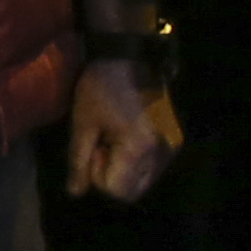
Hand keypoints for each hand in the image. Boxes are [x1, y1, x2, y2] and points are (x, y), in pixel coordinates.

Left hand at [67, 61, 178, 202]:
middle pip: (132, 192)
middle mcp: (162, 153)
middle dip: (112, 176)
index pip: (116, 191)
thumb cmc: (100, 87)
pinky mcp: (175, 141)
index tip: (94, 147)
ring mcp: (172, 148)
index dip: (97, 175)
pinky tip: (127, 136)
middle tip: (102, 144)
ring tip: (114, 138)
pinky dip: (137, 161)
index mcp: (139, 149)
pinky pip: (153, 167)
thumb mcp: (82, 123)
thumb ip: (78, 161)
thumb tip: (75, 193)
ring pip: (143, 181)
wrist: (130, 57)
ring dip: (124, 169)